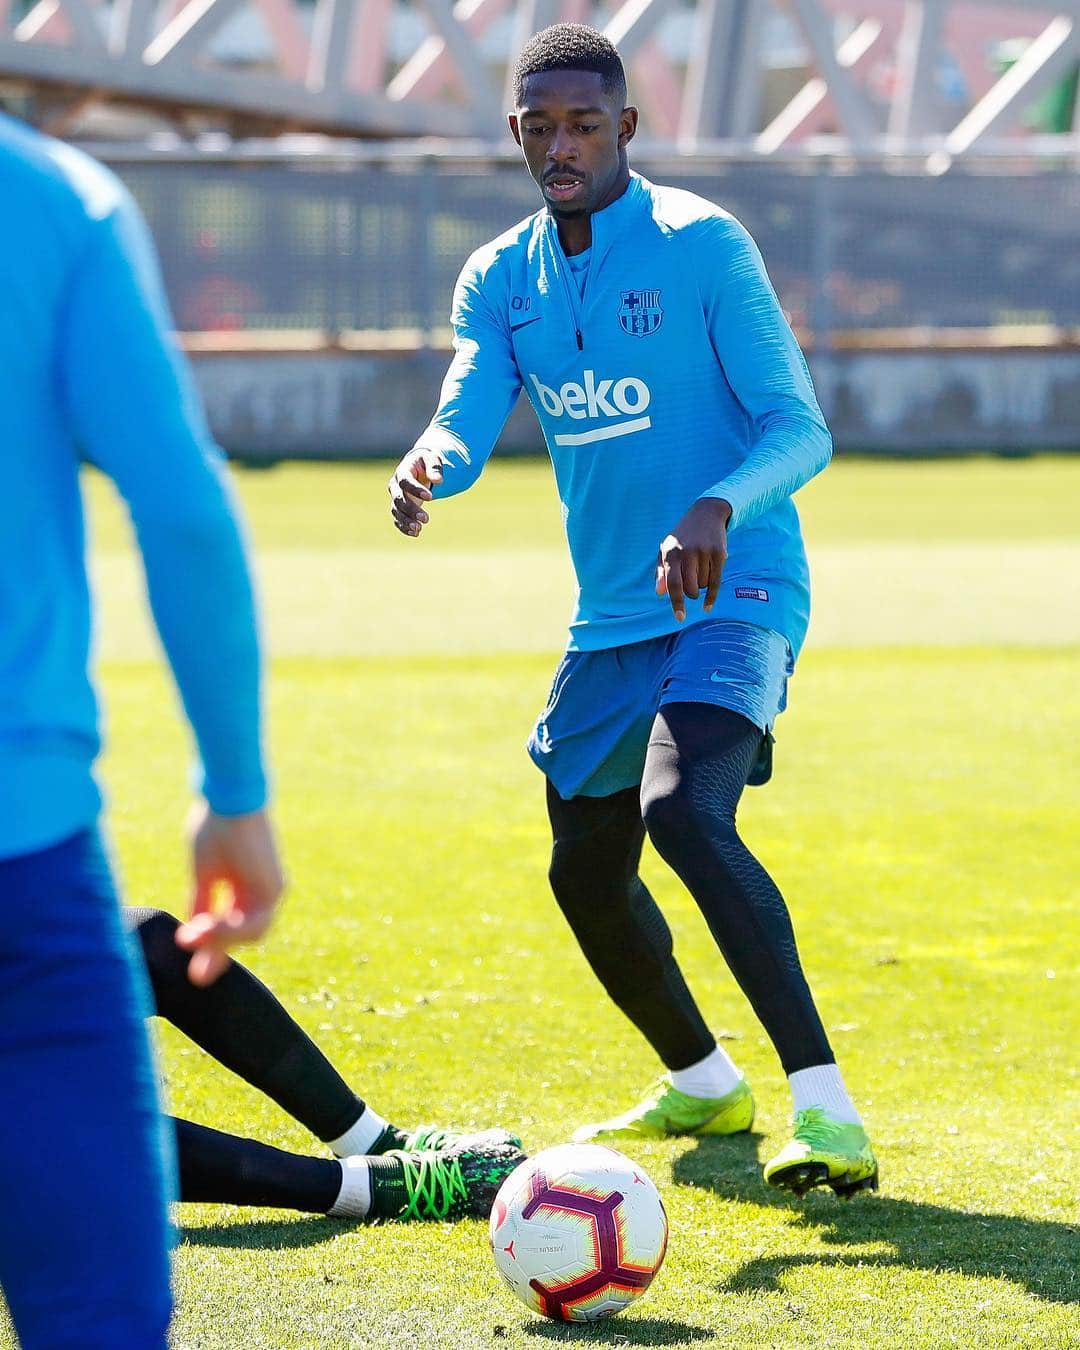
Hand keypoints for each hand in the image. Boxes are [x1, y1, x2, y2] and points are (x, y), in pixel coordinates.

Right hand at [175, 804, 284, 986]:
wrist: (227, 799)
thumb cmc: (213, 826)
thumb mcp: (203, 873)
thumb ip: (203, 904)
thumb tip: (192, 934)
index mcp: (244, 886)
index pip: (231, 927)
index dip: (212, 950)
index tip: (195, 976)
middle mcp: (262, 891)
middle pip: (244, 935)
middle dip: (218, 954)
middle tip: (196, 977)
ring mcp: (272, 890)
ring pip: (251, 933)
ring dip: (221, 941)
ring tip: (192, 938)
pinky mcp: (274, 887)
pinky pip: (255, 922)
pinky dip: (231, 930)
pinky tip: (207, 927)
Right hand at [388, 447, 445, 536]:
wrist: (416, 467)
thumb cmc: (425, 462)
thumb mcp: (431, 458)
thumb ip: (434, 467)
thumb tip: (438, 480)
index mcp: (402, 471)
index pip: (405, 481)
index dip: (416, 490)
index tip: (431, 497)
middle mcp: (395, 485)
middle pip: (399, 499)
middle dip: (411, 510)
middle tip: (426, 519)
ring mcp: (395, 497)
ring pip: (396, 511)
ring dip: (406, 521)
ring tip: (419, 529)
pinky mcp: (398, 507)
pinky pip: (397, 519)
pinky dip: (404, 527)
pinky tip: (415, 534)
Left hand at [656, 497, 731, 621]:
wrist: (706, 513)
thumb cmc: (683, 536)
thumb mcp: (666, 549)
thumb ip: (662, 571)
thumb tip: (659, 593)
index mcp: (671, 552)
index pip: (673, 583)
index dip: (676, 602)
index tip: (680, 617)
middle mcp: (688, 552)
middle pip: (690, 588)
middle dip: (690, 593)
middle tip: (690, 586)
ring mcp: (705, 552)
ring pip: (703, 585)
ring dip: (701, 586)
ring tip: (699, 571)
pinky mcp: (719, 553)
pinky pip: (716, 582)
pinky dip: (712, 596)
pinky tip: (707, 606)